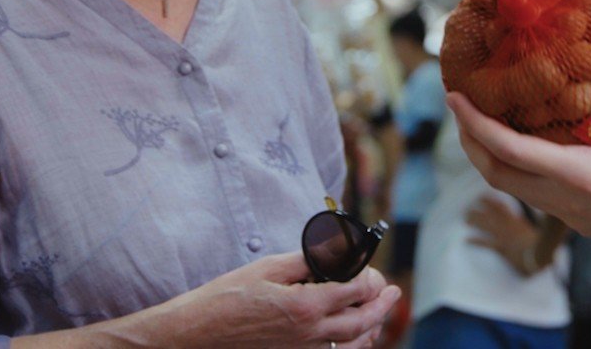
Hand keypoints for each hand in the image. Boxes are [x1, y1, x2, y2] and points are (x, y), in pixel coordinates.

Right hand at [134, 251, 399, 347]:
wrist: (197, 334)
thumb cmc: (227, 297)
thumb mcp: (268, 267)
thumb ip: (306, 260)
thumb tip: (335, 251)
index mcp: (306, 305)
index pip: (357, 289)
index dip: (370, 276)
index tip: (370, 267)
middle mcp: (310, 334)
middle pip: (363, 322)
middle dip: (382, 304)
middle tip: (393, 292)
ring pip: (352, 345)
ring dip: (371, 328)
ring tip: (379, 314)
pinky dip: (350, 346)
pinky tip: (353, 337)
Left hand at [448, 11, 590, 270]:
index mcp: (575, 174)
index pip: (506, 149)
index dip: (473, 123)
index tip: (453, 98)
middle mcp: (562, 199)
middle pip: (495, 174)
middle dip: (470, 142)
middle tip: (461, 108)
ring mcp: (569, 215)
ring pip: (513, 188)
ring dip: (492, 157)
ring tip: (487, 124)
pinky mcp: (580, 222)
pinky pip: (534, 195)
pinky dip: (517, 170)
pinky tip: (529, 148)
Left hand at [464, 195, 540, 274]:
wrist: (541, 257)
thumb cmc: (543, 247)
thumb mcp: (543, 230)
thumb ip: (541, 221)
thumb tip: (541, 217)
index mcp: (517, 220)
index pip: (501, 206)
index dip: (490, 201)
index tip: (480, 196)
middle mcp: (509, 225)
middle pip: (490, 214)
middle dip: (479, 210)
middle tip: (467, 208)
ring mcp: (504, 235)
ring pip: (486, 225)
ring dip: (475, 221)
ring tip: (465, 219)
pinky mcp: (501, 248)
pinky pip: (485, 243)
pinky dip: (475, 241)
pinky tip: (466, 240)